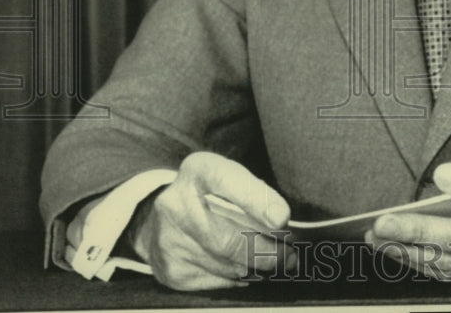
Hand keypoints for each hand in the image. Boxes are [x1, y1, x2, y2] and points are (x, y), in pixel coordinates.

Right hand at [131, 152, 292, 290]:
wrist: (160, 219)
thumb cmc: (209, 195)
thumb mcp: (229, 179)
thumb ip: (254, 194)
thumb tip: (282, 227)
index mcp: (199, 170)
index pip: (227, 181)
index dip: (256, 201)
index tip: (281, 219)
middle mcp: (176, 203)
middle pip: (229, 239)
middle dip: (267, 252)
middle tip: (290, 256)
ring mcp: (168, 240)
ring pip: (226, 265)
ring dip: (256, 267)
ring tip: (274, 263)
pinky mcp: (169, 269)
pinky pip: (216, 281)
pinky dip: (238, 277)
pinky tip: (245, 269)